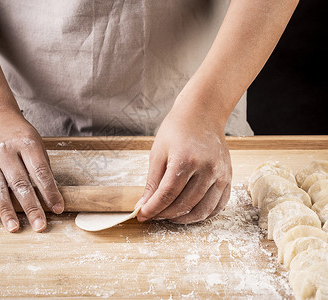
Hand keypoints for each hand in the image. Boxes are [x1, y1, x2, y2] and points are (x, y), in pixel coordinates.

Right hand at [0, 111, 63, 232]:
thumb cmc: (22, 139)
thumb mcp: (38, 147)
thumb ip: (43, 171)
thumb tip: (53, 200)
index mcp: (27, 144)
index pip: (40, 172)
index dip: (49, 192)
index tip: (57, 209)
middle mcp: (6, 150)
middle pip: (20, 182)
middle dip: (31, 206)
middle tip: (39, 225)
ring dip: (6, 209)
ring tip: (14, 227)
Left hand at [136, 105, 231, 223]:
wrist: (202, 114)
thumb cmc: (177, 130)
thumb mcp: (158, 153)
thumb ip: (152, 182)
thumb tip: (144, 206)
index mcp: (186, 160)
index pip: (167, 194)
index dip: (153, 209)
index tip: (142, 215)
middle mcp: (207, 169)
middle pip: (184, 204)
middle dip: (165, 214)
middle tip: (153, 215)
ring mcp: (221, 174)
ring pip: (202, 210)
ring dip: (184, 219)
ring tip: (169, 216)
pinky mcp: (228, 178)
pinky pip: (218, 206)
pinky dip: (203, 214)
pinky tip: (189, 213)